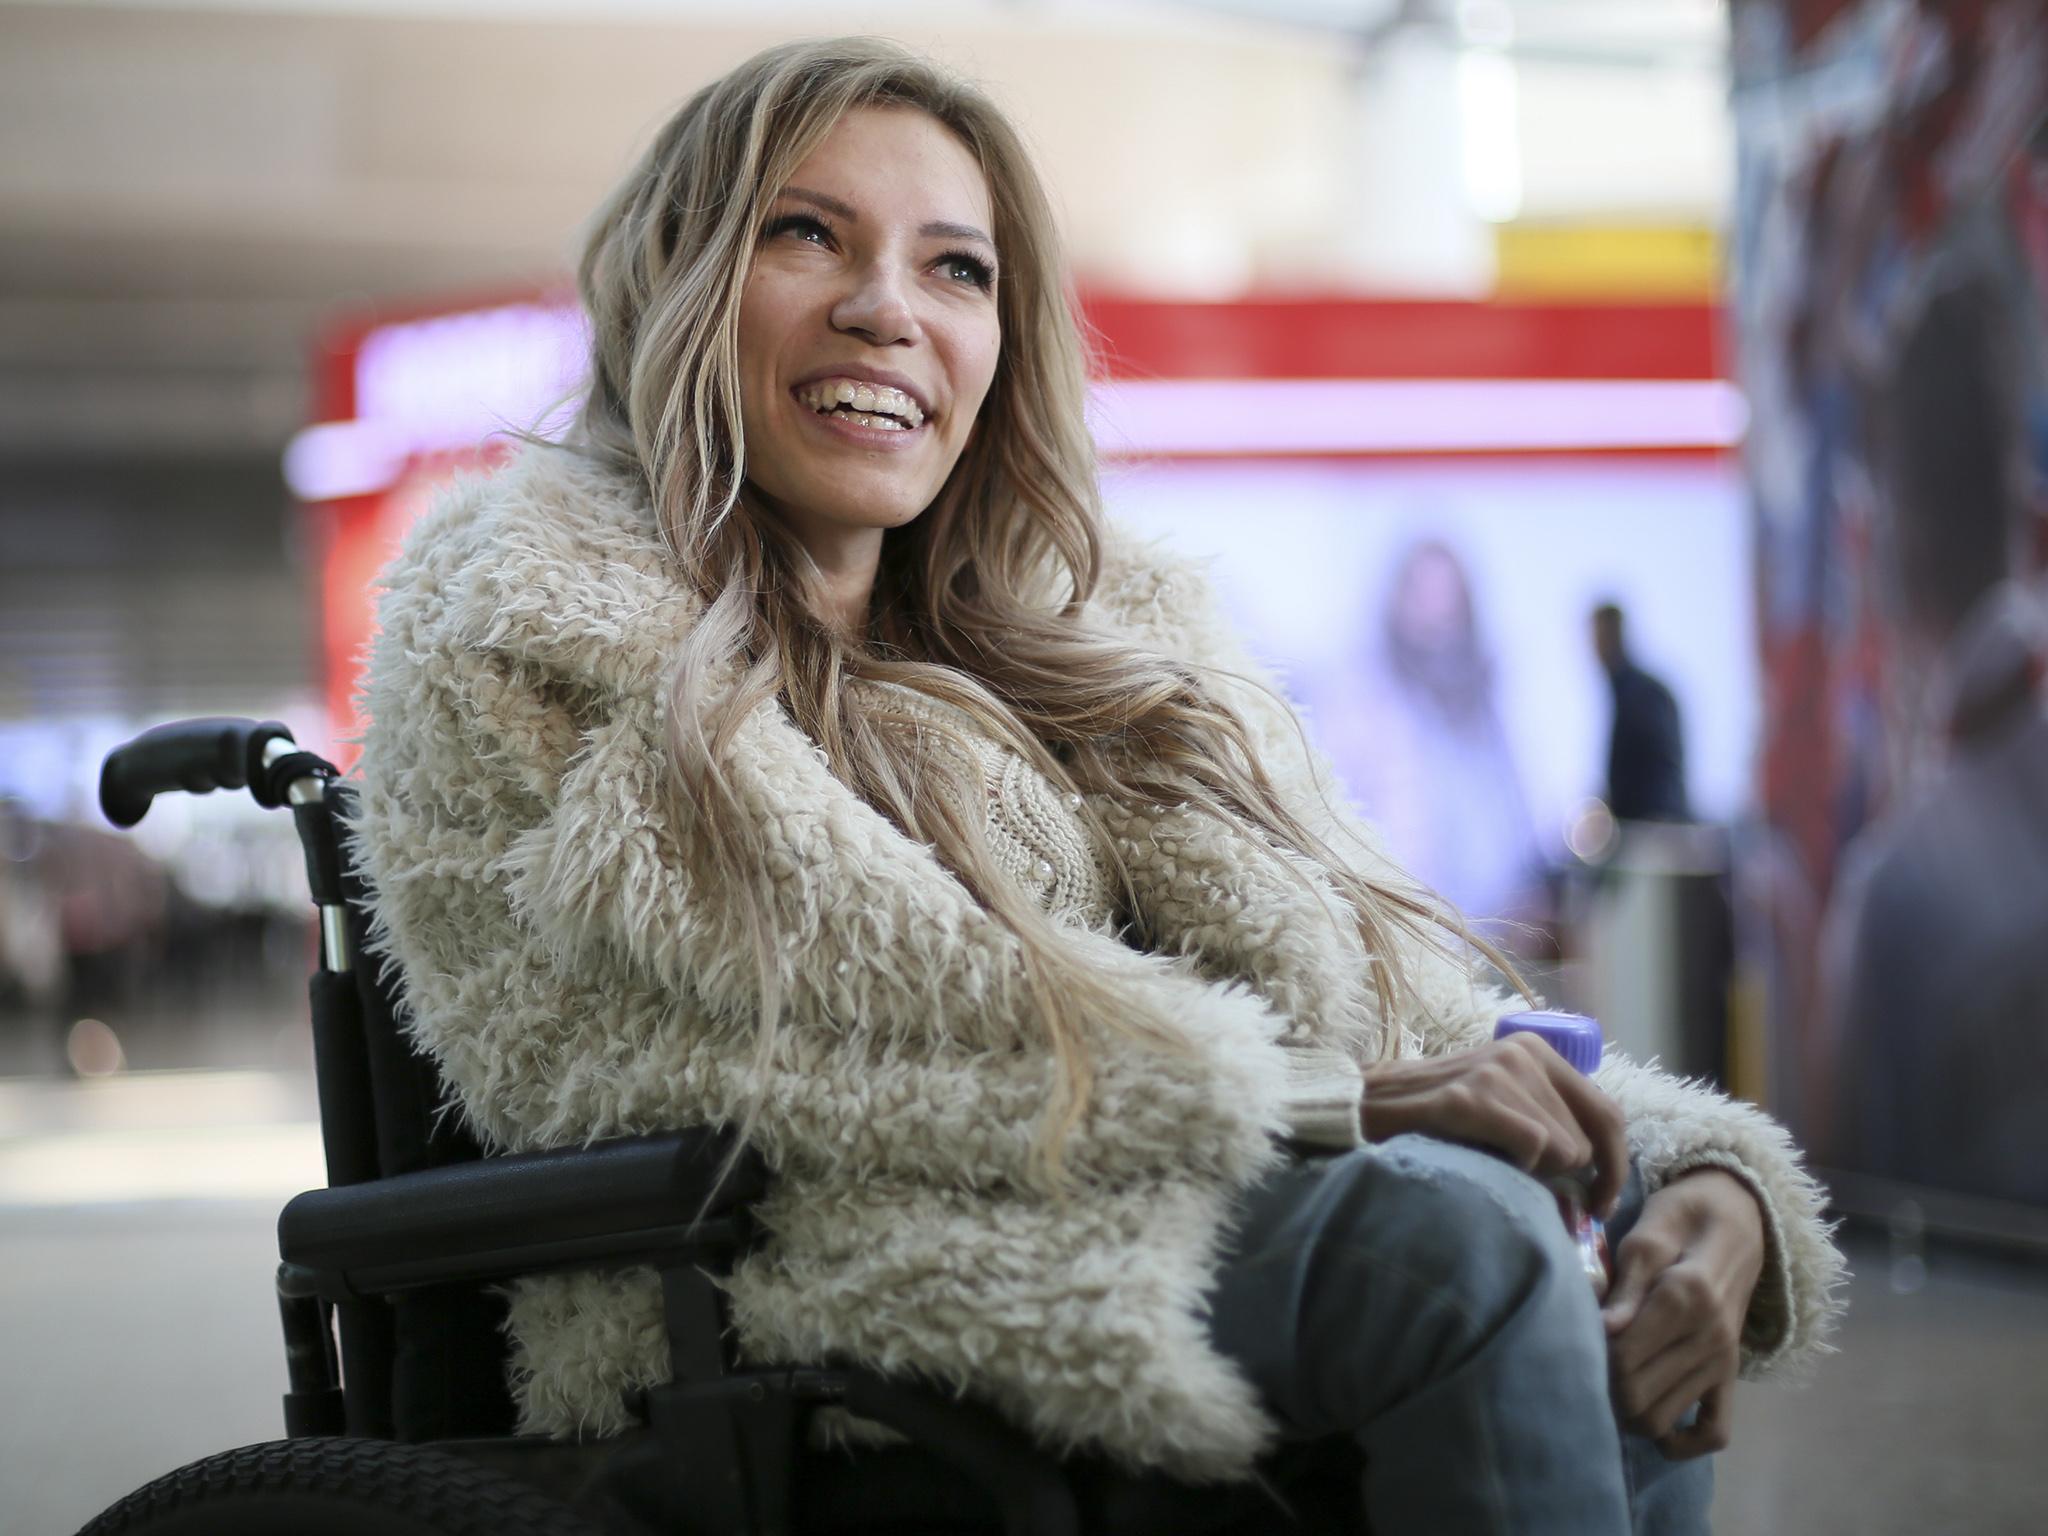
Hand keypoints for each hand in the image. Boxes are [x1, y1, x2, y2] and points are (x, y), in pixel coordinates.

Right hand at [1359, 1034, 1629, 1217]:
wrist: (1362, 1107)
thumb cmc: (1435, 1117)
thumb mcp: (1500, 1103)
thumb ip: (1548, 1119)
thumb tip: (1600, 1172)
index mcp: (1536, 1050)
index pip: (1608, 1111)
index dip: (1616, 1163)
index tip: (1602, 1202)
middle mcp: (1523, 1053)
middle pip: (1589, 1138)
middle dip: (1574, 1177)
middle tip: (1549, 1197)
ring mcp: (1497, 1072)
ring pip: (1564, 1149)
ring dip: (1537, 1173)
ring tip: (1494, 1163)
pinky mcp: (1470, 1099)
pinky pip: (1533, 1148)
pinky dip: (1518, 1167)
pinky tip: (1484, 1161)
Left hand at [1602, 1168, 1766, 1458]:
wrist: (1739, 1218)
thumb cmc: (1682, 1218)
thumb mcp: (1646, 1234)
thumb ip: (1625, 1286)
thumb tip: (1602, 1330)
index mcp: (1686, 1297)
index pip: (1624, 1357)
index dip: (1590, 1357)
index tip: (1573, 1338)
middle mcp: (1709, 1338)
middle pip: (1638, 1396)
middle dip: (1602, 1386)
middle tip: (1585, 1361)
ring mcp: (1723, 1361)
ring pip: (1663, 1419)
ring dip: (1629, 1413)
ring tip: (1609, 1382)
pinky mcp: (1731, 1375)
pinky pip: (1715, 1432)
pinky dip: (1682, 1441)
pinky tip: (1654, 1425)